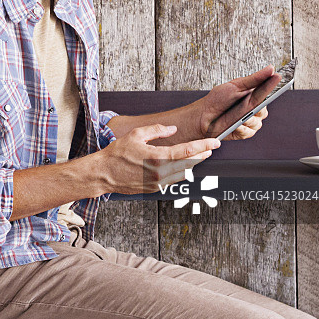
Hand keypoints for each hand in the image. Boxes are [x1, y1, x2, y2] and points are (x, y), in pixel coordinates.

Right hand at [95, 123, 219, 194]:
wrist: (104, 174)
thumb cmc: (117, 154)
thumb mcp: (136, 135)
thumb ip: (157, 130)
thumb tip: (173, 129)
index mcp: (157, 158)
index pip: (187, 151)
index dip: (203, 146)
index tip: (214, 142)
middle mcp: (160, 173)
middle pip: (190, 164)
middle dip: (202, 154)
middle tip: (211, 148)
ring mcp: (158, 183)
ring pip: (184, 173)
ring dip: (194, 164)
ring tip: (200, 155)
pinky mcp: (155, 189)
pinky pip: (174, 180)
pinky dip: (182, 171)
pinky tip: (184, 165)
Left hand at [200, 65, 280, 140]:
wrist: (203, 116)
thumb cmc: (218, 99)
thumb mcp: (235, 86)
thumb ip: (255, 79)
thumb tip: (271, 69)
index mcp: (253, 96)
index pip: (268, 92)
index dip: (273, 86)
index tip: (278, 77)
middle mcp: (254, 109)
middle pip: (264, 110)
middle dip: (255, 107)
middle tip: (248, 104)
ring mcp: (250, 121)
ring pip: (257, 122)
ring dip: (246, 118)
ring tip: (236, 115)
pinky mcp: (245, 132)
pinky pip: (249, 131)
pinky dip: (241, 128)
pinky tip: (234, 125)